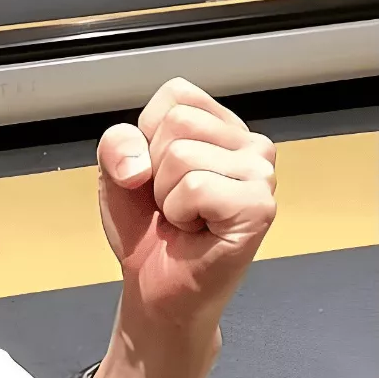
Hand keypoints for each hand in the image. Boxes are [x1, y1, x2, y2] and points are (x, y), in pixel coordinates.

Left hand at [96, 78, 276, 329]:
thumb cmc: (147, 226)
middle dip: (156, 167)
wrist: (157, 284)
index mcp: (221, 126)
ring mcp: (261, 174)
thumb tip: (138, 164)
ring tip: (185, 217)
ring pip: (182, 154)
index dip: (148, 134)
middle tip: (173, 201)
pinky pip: (196, 188)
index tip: (158, 172)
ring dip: (167, 195)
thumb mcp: (117, 171)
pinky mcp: (260, 206)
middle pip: (178, 121)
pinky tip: (197, 229)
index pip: (178, 93)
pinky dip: (181, 212)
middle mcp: (250, 144)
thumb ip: (117, 144)